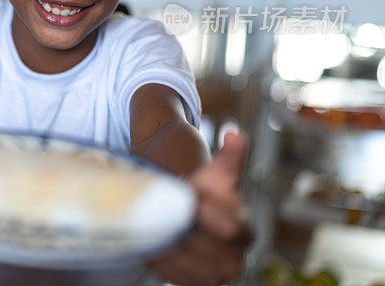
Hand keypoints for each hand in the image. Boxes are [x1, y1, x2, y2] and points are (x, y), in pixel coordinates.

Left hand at [152, 131, 251, 285]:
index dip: (204, 207)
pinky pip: (170, 271)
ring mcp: (214, 276)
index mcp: (245, 231)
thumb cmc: (199, 187)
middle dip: (182, 220)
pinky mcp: (192, 284)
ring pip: (182, 258)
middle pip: (203, 244)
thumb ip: (229, 157)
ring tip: (160, 216)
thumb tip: (234, 132)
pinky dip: (160, 252)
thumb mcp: (213, 172)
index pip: (229, 226)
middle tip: (166, 202)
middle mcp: (235, 260)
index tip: (188, 190)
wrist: (183, 210)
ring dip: (167, 235)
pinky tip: (157, 234)